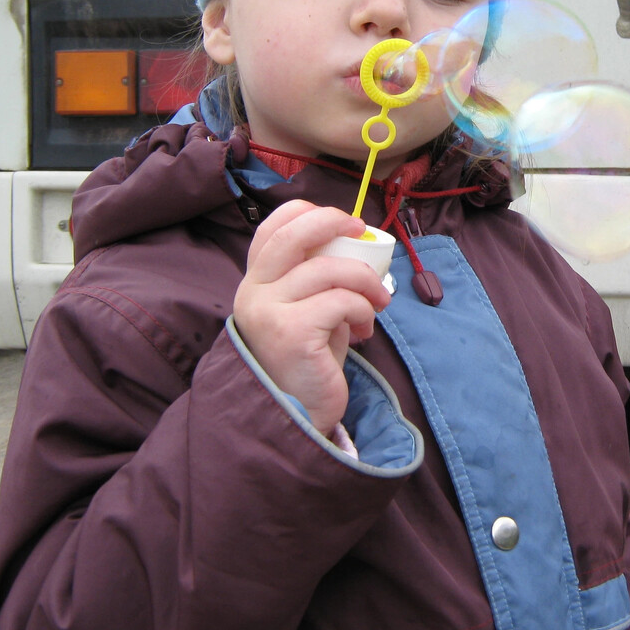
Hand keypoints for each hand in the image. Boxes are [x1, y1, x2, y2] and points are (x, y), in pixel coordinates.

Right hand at [233, 201, 391, 434]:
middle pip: (292, 235)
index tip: (343, 222)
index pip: (272, 228)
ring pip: (328, 269)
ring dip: (365, 282)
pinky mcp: (291, 332)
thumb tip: (355, 243)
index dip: (308, 213)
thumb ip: (317, 278)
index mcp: (255, 283)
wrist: (298, 416)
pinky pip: (341, 301)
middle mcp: (253, 292)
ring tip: (377, 304)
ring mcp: (268, 312)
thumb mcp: (308, 310)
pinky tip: (363, 330)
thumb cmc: (310, 361)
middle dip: (333, 222)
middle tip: (361, 231)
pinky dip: (363, 310)